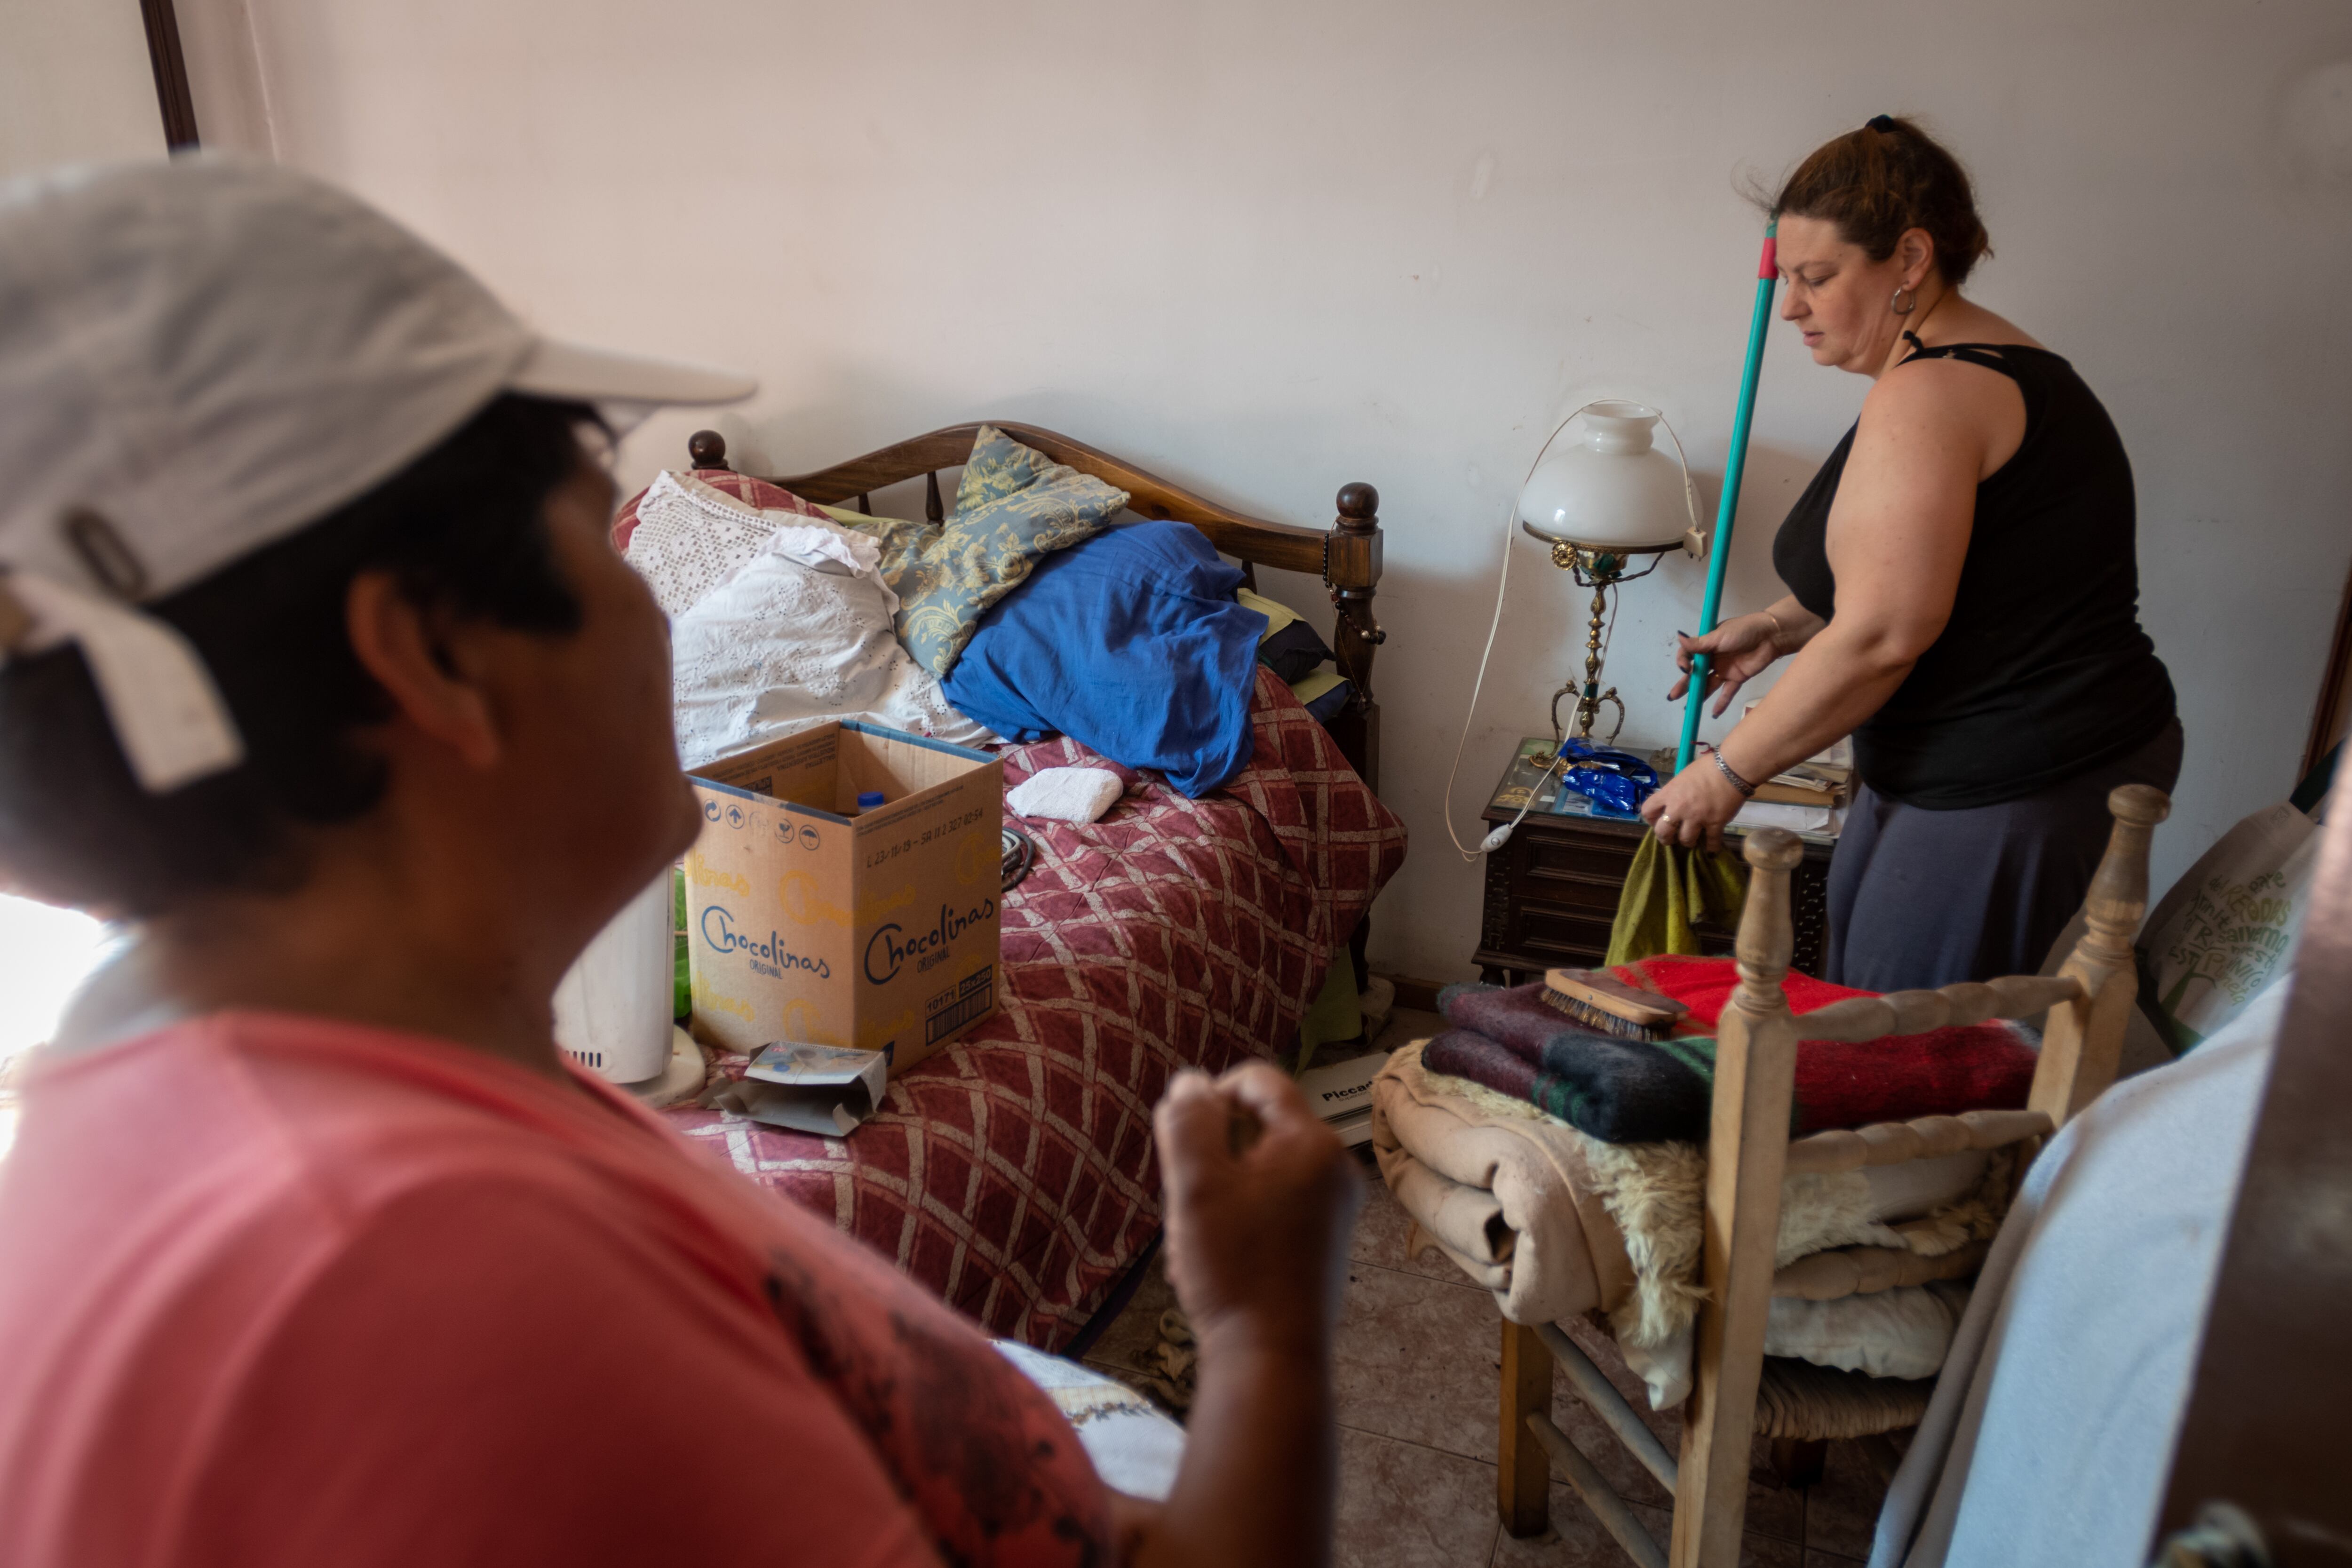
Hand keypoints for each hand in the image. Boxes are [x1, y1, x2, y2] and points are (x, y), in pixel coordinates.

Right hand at [1154, 1063, 1362, 1355]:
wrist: (1272, 1357)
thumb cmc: (1233, 1266)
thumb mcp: (1196, 1183)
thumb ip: (1190, 1122)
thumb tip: (1191, 1083)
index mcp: (1312, 1142)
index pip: (1259, 1080)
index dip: (1212, 1094)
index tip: (1181, 1135)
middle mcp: (1336, 1168)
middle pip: (1260, 1127)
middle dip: (1214, 1153)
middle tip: (1186, 1196)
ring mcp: (1336, 1208)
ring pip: (1263, 1170)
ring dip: (1222, 1189)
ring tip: (1196, 1234)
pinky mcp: (1327, 1242)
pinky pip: (1277, 1204)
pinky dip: (1242, 1217)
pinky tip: (1217, 1256)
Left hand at [1639, 752, 1749, 849]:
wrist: (1732, 768)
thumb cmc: (1707, 767)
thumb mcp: (1683, 776)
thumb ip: (1676, 791)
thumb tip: (1673, 800)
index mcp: (1669, 793)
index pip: (1648, 810)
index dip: (1650, 819)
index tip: (1657, 821)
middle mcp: (1679, 808)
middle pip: (1662, 832)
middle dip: (1665, 838)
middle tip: (1671, 838)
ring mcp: (1697, 817)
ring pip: (1686, 840)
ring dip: (1688, 842)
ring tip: (1692, 841)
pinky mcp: (1715, 823)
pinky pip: (1711, 842)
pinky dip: (1711, 848)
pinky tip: (1711, 850)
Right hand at [1667, 613, 1784, 716]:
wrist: (1771, 636)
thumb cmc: (1744, 630)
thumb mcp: (1720, 635)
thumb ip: (1700, 643)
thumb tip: (1678, 636)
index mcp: (1707, 645)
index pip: (1689, 655)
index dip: (1683, 662)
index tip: (1684, 668)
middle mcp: (1713, 658)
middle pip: (1696, 674)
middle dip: (1684, 685)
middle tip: (1673, 696)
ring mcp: (1725, 669)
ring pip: (1709, 685)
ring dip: (1699, 695)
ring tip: (1689, 707)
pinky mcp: (1737, 678)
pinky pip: (1727, 692)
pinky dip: (1721, 703)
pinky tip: (1713, 714)